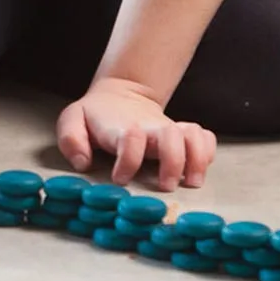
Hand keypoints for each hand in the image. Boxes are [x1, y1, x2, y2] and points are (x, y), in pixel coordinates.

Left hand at [56, 77, 216, 190]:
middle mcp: (151, 129)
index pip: (130, 139)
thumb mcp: (73, 120)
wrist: (120, 94)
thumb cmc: (95, 115)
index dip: (128, 161)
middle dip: (173, 162)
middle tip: (166, 186)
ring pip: (194, 136)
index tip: (119, 178)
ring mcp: (170, 130)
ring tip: (191, 182)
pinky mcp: (183, 134)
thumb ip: (71, 139)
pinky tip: (199, 168)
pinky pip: (206, 139)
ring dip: (197, 159)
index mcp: (123, 128)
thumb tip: (83, 163)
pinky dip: (208, 153)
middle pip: (173, 137)